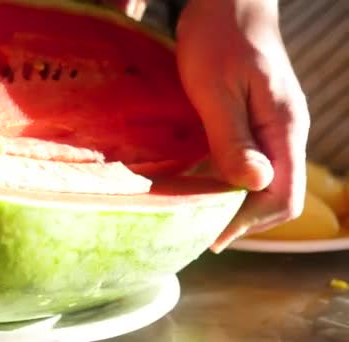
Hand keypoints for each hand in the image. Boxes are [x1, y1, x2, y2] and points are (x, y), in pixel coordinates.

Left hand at [175, 0, 309, 251]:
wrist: (228, 3)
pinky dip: (228, 181)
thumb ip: (234, 138)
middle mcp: (285, 133)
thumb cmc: (218, 39)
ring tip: (198, 217)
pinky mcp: (256, 121)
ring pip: (263, 181)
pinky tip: (201, 186)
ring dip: (234, 203)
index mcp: (283, 128)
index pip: (283, 195)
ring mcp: (273, 127)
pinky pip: (250, 162)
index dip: (248, 222)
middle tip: (201, 232)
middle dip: (243, 218)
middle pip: (277, 195)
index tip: (212, 236)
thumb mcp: (217, 90)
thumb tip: (253, 186)